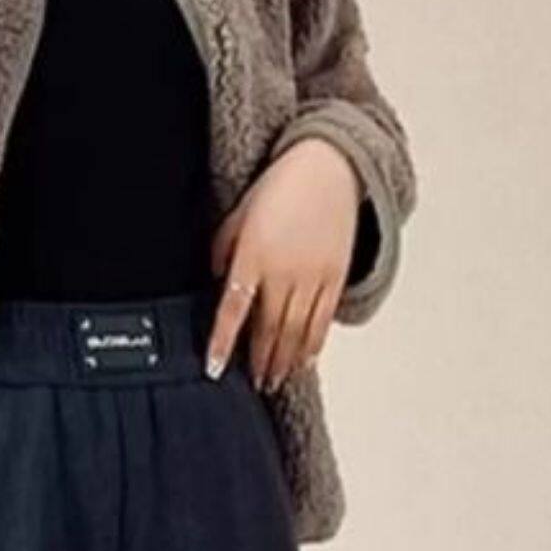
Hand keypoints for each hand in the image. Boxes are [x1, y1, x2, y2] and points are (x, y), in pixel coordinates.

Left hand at [205, 138, 362, 388]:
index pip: (233, 310)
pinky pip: (322, 321)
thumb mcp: (239, 214)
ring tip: (274, 380)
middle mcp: (284, 272)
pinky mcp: (335, 277)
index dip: (223, 342)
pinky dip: (311, 345)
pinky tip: (303, 360)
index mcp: (254, 256)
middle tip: (254, 384)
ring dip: (284, 361)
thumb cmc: (280, 188)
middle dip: (260, 362)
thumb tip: (218, 282)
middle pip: (269, 330)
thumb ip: (223, 250)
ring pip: (296, 333)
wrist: (329, 167)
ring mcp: (313, 277)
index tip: (215, 369)